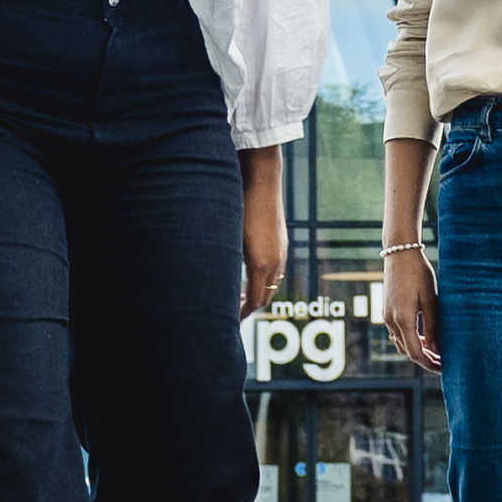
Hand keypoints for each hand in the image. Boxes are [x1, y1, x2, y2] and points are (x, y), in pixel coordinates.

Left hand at [239, 167, 287, 313]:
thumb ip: (227, 262)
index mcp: (261, 264)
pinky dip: (265, 278)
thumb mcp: (229, 238)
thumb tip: (218, 281)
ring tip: (242, 295)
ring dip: (259, 292)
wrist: (261, 180)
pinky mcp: (282, 240)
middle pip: (266, 295)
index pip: (255, 300)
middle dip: (251, 306)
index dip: (243, 313)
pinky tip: (252, 273)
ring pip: (273, 282)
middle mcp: (275, 260)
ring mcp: (281, 250)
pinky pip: (276, 269)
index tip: (231, 320)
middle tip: (234, 313)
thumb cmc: (240, 206)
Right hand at [379, 244, 438, 371]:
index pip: (415, 352)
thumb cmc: (418, 273)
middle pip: (407, 351)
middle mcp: (391, 320)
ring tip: (435, 351)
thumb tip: (436, 349)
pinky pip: (397, 333)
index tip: (443, 367)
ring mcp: (386, 316)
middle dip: (424, 359)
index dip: (429, 363)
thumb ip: (433, 326)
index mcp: (403, 319)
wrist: (399, 252)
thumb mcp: (431, 300)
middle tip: (443, 361)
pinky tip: (424, 336)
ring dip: (416, 349)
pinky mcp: (386, 310)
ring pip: (401, 343)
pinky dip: (410, 339)